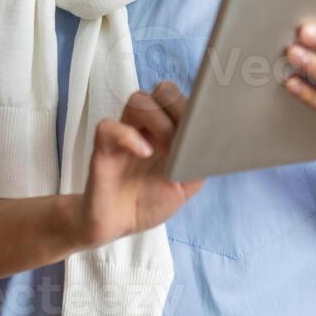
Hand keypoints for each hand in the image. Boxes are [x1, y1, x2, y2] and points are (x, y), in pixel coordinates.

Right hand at [79, 80, 203, 248]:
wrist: (118, 224)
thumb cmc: (150, 200)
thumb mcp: (187, 184)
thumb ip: (199, 161)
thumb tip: (211, 141)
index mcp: (168, 129)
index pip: (182, 98)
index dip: (193, 105)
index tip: (202, 124)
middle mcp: (146, 126)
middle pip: (162, 90)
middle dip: (177, 108)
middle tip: (182, 139)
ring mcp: (124, 133)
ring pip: (138, 100)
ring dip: (158, 121)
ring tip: (165, 149)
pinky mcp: (103, 147)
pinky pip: (109, 126)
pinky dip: (129, 135)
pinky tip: (145, 153)